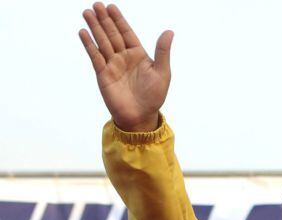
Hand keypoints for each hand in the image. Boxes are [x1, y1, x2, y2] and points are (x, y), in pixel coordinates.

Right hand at [79, 3, 172, 131]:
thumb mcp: (162, 72)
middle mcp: (124, 58)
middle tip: (96, 4)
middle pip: (112, 34)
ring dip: (95, 27)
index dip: (119, 20)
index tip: (111, 7)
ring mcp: (112, 65)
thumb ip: (163, 51)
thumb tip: (169, 31)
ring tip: (87, 12)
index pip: (127, 33)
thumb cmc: (154, 96)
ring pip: (102, 42)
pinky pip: (95, 56)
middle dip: (104, 20)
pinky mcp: (103, 75)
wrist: (141, 116)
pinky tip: (84, 32)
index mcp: (138, 55)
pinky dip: (89, 44)